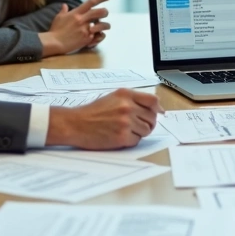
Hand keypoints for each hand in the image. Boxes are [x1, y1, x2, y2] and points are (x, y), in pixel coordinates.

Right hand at [39, 0, 111, 56]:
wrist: (54, 43)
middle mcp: (82, 20)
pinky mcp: (87, 39)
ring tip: (103, 27)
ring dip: (105, 25)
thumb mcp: (58, 18)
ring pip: (103, 25)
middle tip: (105, 14)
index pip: (91, 2)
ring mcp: (86, 29)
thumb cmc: (55, 30)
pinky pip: (100, 36)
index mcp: (76, 13)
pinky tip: (98, 36)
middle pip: (100, 12)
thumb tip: (64, 5)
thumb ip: (63, 11)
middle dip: (105, 12)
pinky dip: (101, 36)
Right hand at [45, 88, 164, 148]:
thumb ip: (133, 100)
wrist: (75, 124)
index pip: (153, 100)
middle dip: (147, 122)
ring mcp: (125, 122)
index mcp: (126, 94)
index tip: (159, 113)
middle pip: (152, 117)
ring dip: (138, 132)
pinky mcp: (122, 137)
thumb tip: (155, 107)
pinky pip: (136, 140)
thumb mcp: (113, 97)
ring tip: (124, 130)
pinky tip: (118, 136)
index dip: (158, 108)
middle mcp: (127, 106)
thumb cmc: (92, 112)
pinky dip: (130, 141)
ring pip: (146, 130)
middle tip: (136, 125)